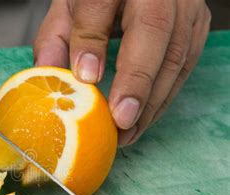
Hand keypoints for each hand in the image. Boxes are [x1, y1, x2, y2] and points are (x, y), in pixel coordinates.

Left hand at [34, 0, 210, 145]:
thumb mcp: (69, 8)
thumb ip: (56, 37)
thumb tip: (46, 74)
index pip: (99, 5)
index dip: (93, 42)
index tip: (86, 78)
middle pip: (153, 30)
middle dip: (137, 81)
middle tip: (120, 121)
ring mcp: (184, 6)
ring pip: (176, 53)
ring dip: (152, 100)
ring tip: (127, 133)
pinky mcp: (196, 25)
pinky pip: (186, 65)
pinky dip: (164, 97)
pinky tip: (143, 119)